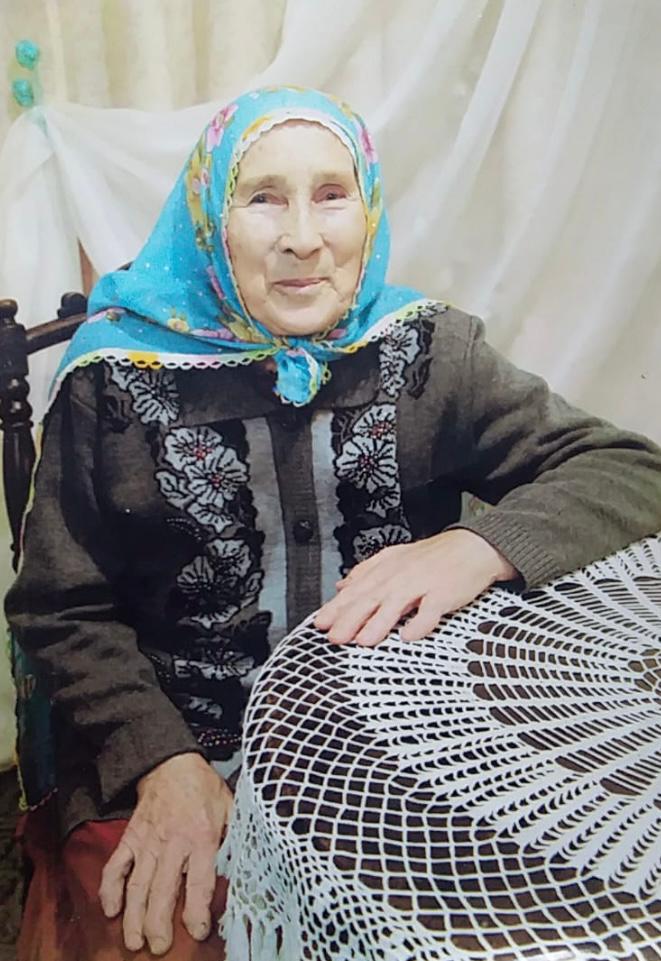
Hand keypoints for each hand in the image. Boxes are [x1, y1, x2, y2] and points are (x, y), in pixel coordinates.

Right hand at [99, 752, 232, 954]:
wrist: (172, 763)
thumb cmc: (205, 790)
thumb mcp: (231, 808)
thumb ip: (236, 839)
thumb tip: (247, 869)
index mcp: (201, 837)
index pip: (199, 882)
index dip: (198, 911)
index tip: (198, 932)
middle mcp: (172, 843)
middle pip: (162, 890)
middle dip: (158, 923)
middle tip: (159, 948)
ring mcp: (147, 842)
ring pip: (137, 885)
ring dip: (134, 916)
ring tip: (134, 942)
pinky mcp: (130, 838)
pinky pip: (116, 866)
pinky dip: (110, 888)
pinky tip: (110, 911)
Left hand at [314, 529, 516, 646]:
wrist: (472, 547)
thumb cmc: (435, 557)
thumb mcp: (395, 558)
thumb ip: (366, 572)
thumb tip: (341, 586)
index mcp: (386, 568)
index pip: (356, 589)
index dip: (337, 607)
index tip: (320, 623)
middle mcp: (400, 576)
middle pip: (371, 598)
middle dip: (350, 619)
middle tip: (335, 637)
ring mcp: (422, 584)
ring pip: (396, 604)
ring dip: (379, 623)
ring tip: (364, 640)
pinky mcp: (444, 593)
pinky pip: (430, 611)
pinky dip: (420, 624)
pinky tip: (408, 636)